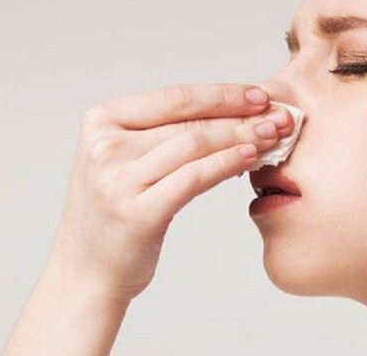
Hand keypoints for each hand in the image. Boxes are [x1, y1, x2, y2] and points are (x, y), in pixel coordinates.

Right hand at [45, 83, 291, 303]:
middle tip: (280, 116)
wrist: (86, 272)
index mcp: (101, 121)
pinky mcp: (138, 212)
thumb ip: (161, 134)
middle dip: (241, 116)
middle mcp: (105, 146)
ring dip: (241, 138)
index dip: (222, 94)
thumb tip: (229, 113)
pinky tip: (251, 159)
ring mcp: (118, 179)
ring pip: (195, 145)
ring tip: (273, 136)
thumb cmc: (114, 214)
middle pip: (189, 121)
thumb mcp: (125, 161)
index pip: (174, 97)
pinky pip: (194, 178)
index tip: (258, 96)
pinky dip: (227, 164)